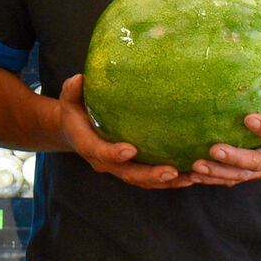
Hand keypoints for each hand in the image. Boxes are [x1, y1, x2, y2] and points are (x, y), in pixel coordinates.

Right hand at [54, 74, 196, 189]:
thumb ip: (73, 90)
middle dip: (150, 175)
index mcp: (88, 145)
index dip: (114, 154)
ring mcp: (118, 168)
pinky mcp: (130, 169)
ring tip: (189, 177)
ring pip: (142, 180)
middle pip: (127, 174)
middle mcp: (104, 162)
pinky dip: (170, 181)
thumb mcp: (70, 98)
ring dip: (165, 182)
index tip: (131, 150)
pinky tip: (191, 176)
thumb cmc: (74, 110)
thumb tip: (80, 79)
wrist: (73, 131)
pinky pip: (150, 180)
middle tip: (171, 172)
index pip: (100, 152)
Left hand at [193, 64, 260, 185]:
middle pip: (257, 162)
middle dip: (235, 158)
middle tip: (214, 149)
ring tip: (197, 166)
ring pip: (242, 175)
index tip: (248, 119)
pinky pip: (233, 179)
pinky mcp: (255, 173)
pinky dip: (214, 179)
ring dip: (218, 173)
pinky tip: (194, 176)